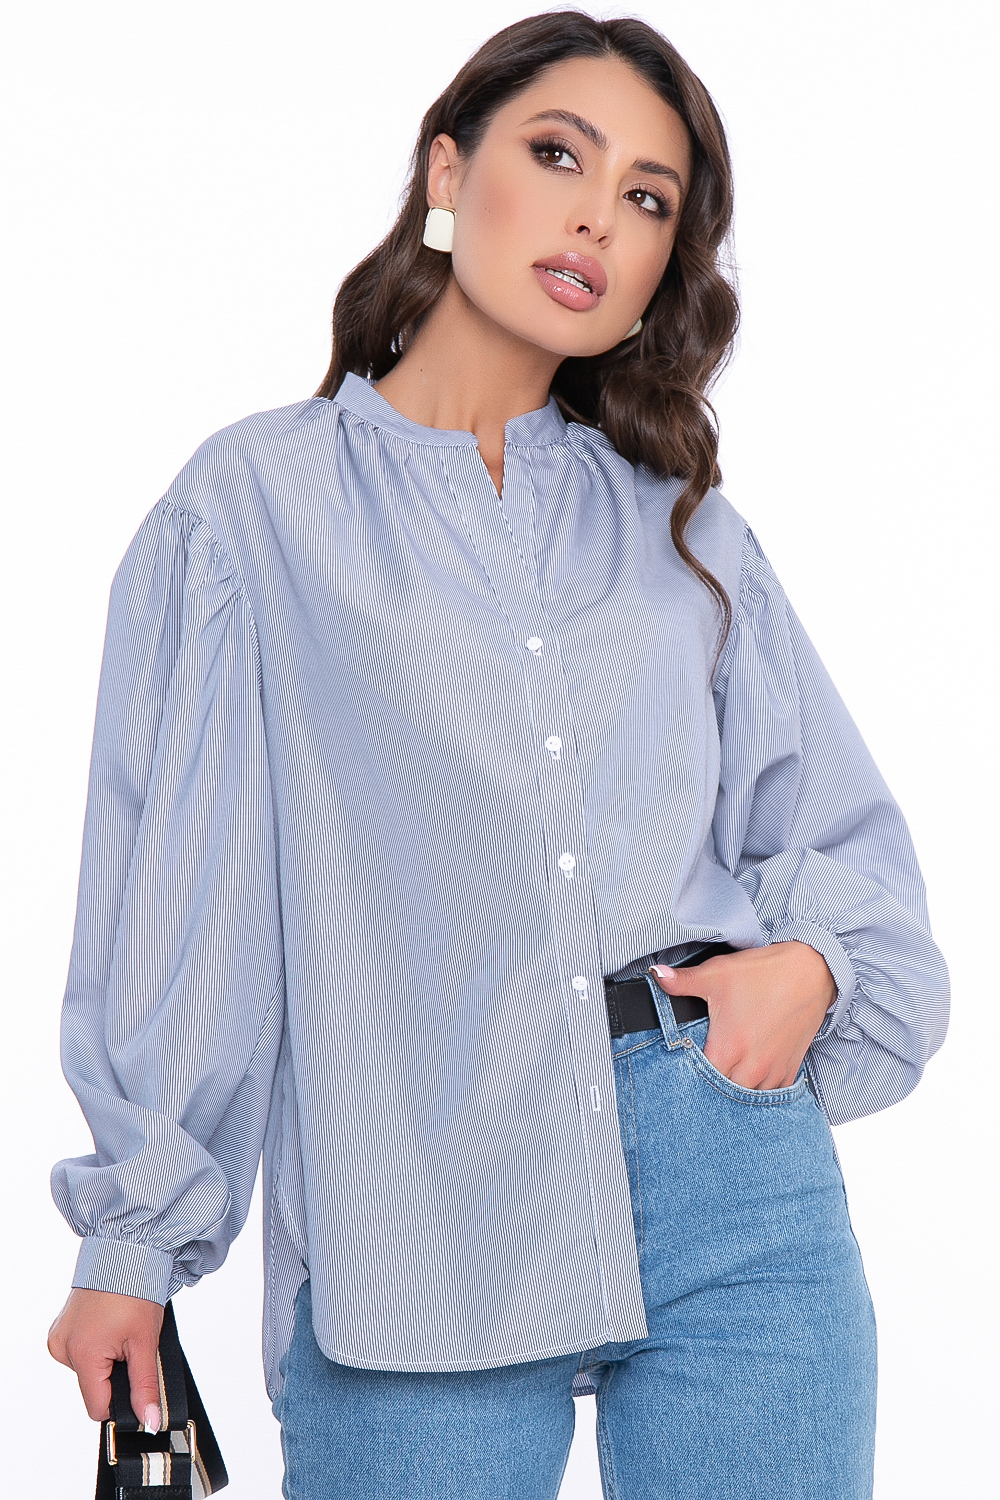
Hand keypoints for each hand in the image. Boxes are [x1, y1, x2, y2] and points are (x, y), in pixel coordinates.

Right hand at [47, 1287, 164, 1427]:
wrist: (126, 1251)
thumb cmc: (135, 1288)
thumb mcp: (146, 1342)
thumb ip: (146, 1386)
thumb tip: (149, 1421)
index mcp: (82, 1355)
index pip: (98, 1407)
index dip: (121, 1401)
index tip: (136, 1383)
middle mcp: (63, 1348)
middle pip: (93, 1387)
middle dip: (115, 1374)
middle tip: (131, 1345)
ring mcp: (59, 1337)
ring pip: (88, 1370)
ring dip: (106, 1359)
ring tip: (120, 1329)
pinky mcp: (60, 1328)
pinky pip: (80, 1352)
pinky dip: (96, 1345)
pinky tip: (108, 1324)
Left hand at [649, 940, 835, 1088]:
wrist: (812, 973)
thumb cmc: (764, 973)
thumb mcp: (717, 973)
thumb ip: (682, 981)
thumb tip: (656, 975)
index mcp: (727, 1049)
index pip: (699, 1080)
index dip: (689, 1076)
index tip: (684, 1067)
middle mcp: (750, 1068)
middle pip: (722, 1094)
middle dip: (711, 1086)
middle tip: (703, 1072)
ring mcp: (772, 1072)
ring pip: (747, 1098)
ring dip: (735, 1089)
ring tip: (726, 1074)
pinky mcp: (789, 1070)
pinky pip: (771, 1094)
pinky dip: (759, 1089)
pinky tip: (750, 1076)